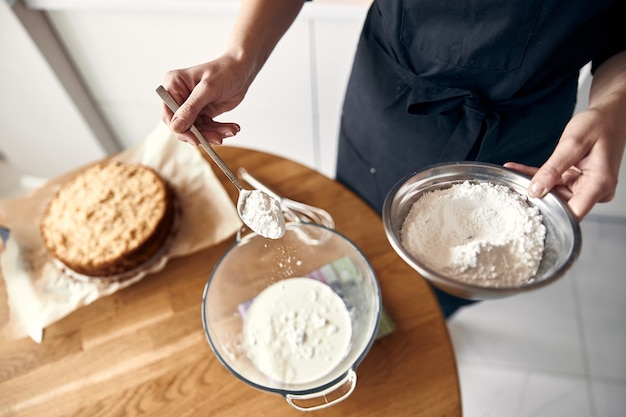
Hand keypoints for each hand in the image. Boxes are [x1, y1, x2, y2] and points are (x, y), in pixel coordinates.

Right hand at [161, 55, 249, 144]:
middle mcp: (179, 95)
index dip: (180, 129)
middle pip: (183, 124)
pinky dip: (220, 130)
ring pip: (197, 129)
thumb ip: (191, 108)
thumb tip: (176, 127)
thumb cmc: (225, 71)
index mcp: (174, 84)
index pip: (169, 114)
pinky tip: (232, 128)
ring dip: (214, 133)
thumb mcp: (208, 89)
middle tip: (218, 138)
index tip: (195, 139)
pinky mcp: (202, 112)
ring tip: (232, 130)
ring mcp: (191, 105)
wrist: (241, 70)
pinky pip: (207, 127)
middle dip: (202, 133)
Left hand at [504, 106, 624, 219]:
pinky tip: (519, 169)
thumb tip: (536, 191)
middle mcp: (596, 189)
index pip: (574, 213)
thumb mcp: (573, 143)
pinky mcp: (580, 181)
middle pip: (562, 203)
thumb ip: (553, 168)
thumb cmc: (599, 124)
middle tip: (513, 184)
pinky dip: (540, 176)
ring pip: (555, 192)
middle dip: (537, 194)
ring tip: (513, 171)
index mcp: (599, 183)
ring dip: (535, 182)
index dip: (551, 213)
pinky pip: (556, 183)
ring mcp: (587, 186)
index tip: (529, 205)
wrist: (610, 115)